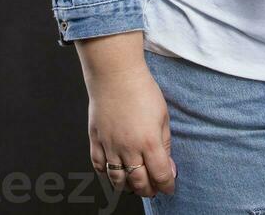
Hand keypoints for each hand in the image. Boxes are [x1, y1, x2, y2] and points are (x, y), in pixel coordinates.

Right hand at [86, 65, 177, 197]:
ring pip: (117, 180)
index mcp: (149, 142)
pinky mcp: (95, 141)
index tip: (169, 186)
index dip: (167, 185)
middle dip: (149, 190)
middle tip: (154, 188)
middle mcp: (128, 149)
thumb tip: (169, 167)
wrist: (116, 74)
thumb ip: (165, 143)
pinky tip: (114, 173)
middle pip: (139, 183)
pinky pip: (99, 167)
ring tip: (136, 184)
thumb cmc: (142, 90)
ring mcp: (109, 146)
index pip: (160, 175)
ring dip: (128, 187)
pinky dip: (106, 175)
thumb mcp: (163, 115)